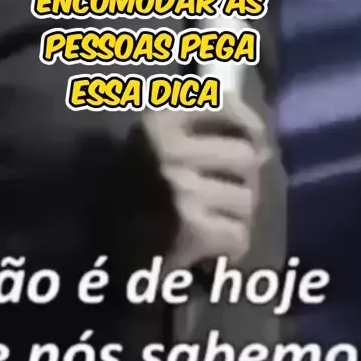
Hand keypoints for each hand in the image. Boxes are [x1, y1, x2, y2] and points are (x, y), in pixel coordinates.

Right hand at [142, 92, 267, 267]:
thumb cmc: (130, 201)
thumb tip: (262, 144)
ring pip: (245, 200)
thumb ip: (198, 132)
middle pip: (245, 157)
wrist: (98, 255)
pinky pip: (238, 236)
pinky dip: (228, 250)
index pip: (222, 105)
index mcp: (157, 123)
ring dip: (234, 220)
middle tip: (223, 201)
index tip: (253, 141)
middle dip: (242, 183)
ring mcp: (180, 190)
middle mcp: (168, 150)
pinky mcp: (190, 229)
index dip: (247, 124)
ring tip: (210, 228)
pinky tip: (207, 254)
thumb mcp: (153, 149)